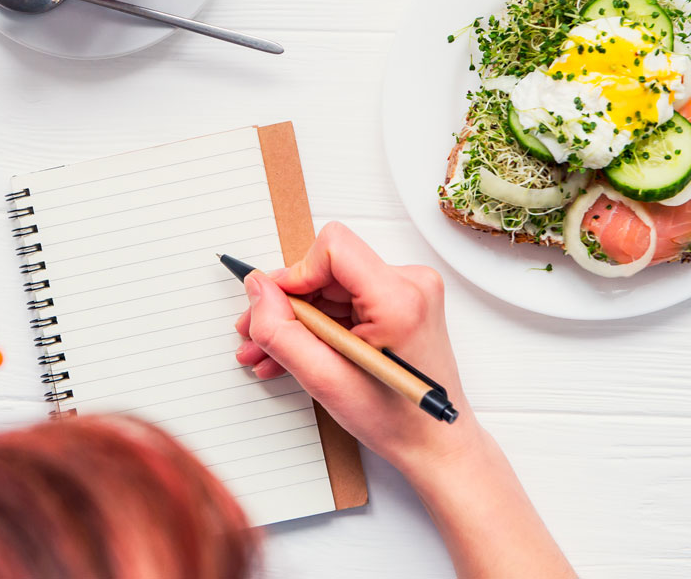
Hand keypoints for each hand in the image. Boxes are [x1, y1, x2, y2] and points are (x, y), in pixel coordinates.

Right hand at [235, 222, 480, 469]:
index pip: (333, 247)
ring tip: (269, 351)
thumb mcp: (325, 380)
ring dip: (298, 318)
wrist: (433, 443)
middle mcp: (410, 284)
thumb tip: (257, 289)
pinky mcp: (402, 302)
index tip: (276, 305)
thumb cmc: (397, 420)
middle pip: (328, 267)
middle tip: (258, 335)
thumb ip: (281, 331)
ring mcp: (408, 292)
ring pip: (332, 285)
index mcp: (398, 299)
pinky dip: (319, 324)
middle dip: (289, 303)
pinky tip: (295, 351)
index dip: (296, 274)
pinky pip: (347, 299)